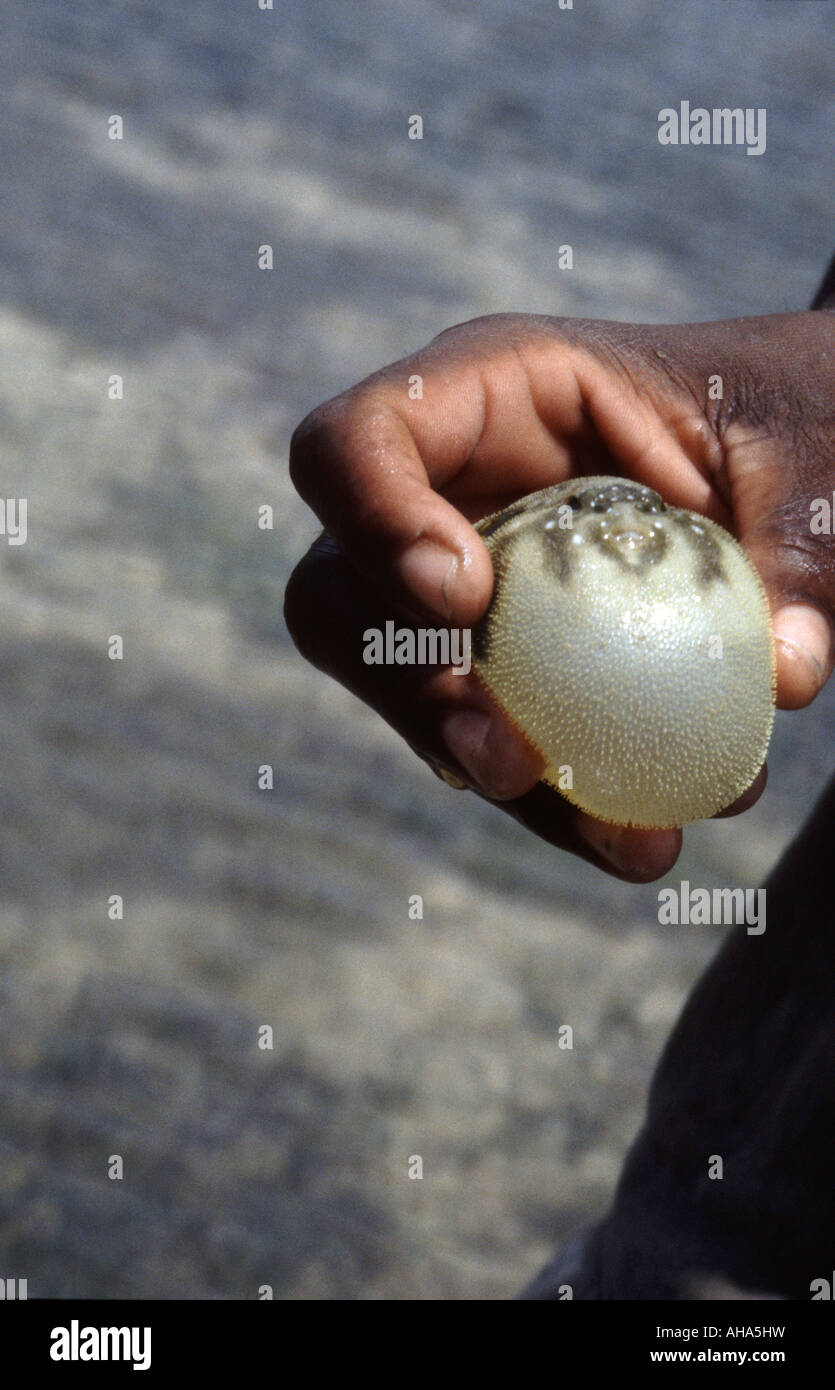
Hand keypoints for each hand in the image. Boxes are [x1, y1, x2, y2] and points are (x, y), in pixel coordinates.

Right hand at [285, 311, 834, 879]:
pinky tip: (636, 836)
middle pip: (341, 594)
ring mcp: (458, 579)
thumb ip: (798, 547)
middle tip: (508, 757)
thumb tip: (787, 676)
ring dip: (487, 773)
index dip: (373, 520)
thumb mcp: (804, 450)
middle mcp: (445, 491)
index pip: (356, 443)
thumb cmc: (782, 410)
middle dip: (408, 687)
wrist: (787, 451)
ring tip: (614, 837)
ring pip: (404, 690)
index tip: (466, 599)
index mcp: (488, 392)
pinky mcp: (497, 658)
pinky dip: (556, 800)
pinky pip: (487, 738)